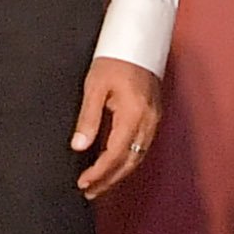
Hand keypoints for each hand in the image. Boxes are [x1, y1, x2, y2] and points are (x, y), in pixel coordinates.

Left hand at [71, 56, 164, 195]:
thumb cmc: (113, 61)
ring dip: (119, 174)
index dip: (99, 172)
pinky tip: (115, 165)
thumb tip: (79, 147)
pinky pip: (143, 147)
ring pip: (138, 157)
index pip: (115, 154)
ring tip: (99, 185)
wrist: (136, 42)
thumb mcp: (94, 87)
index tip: (83, 183)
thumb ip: (88, 119)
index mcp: (133, 114)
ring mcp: (154, 119)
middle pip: (130, 161)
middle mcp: (148, 121)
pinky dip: (128, 161)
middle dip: (109, 180)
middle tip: (90, 191)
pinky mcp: (154, 116)